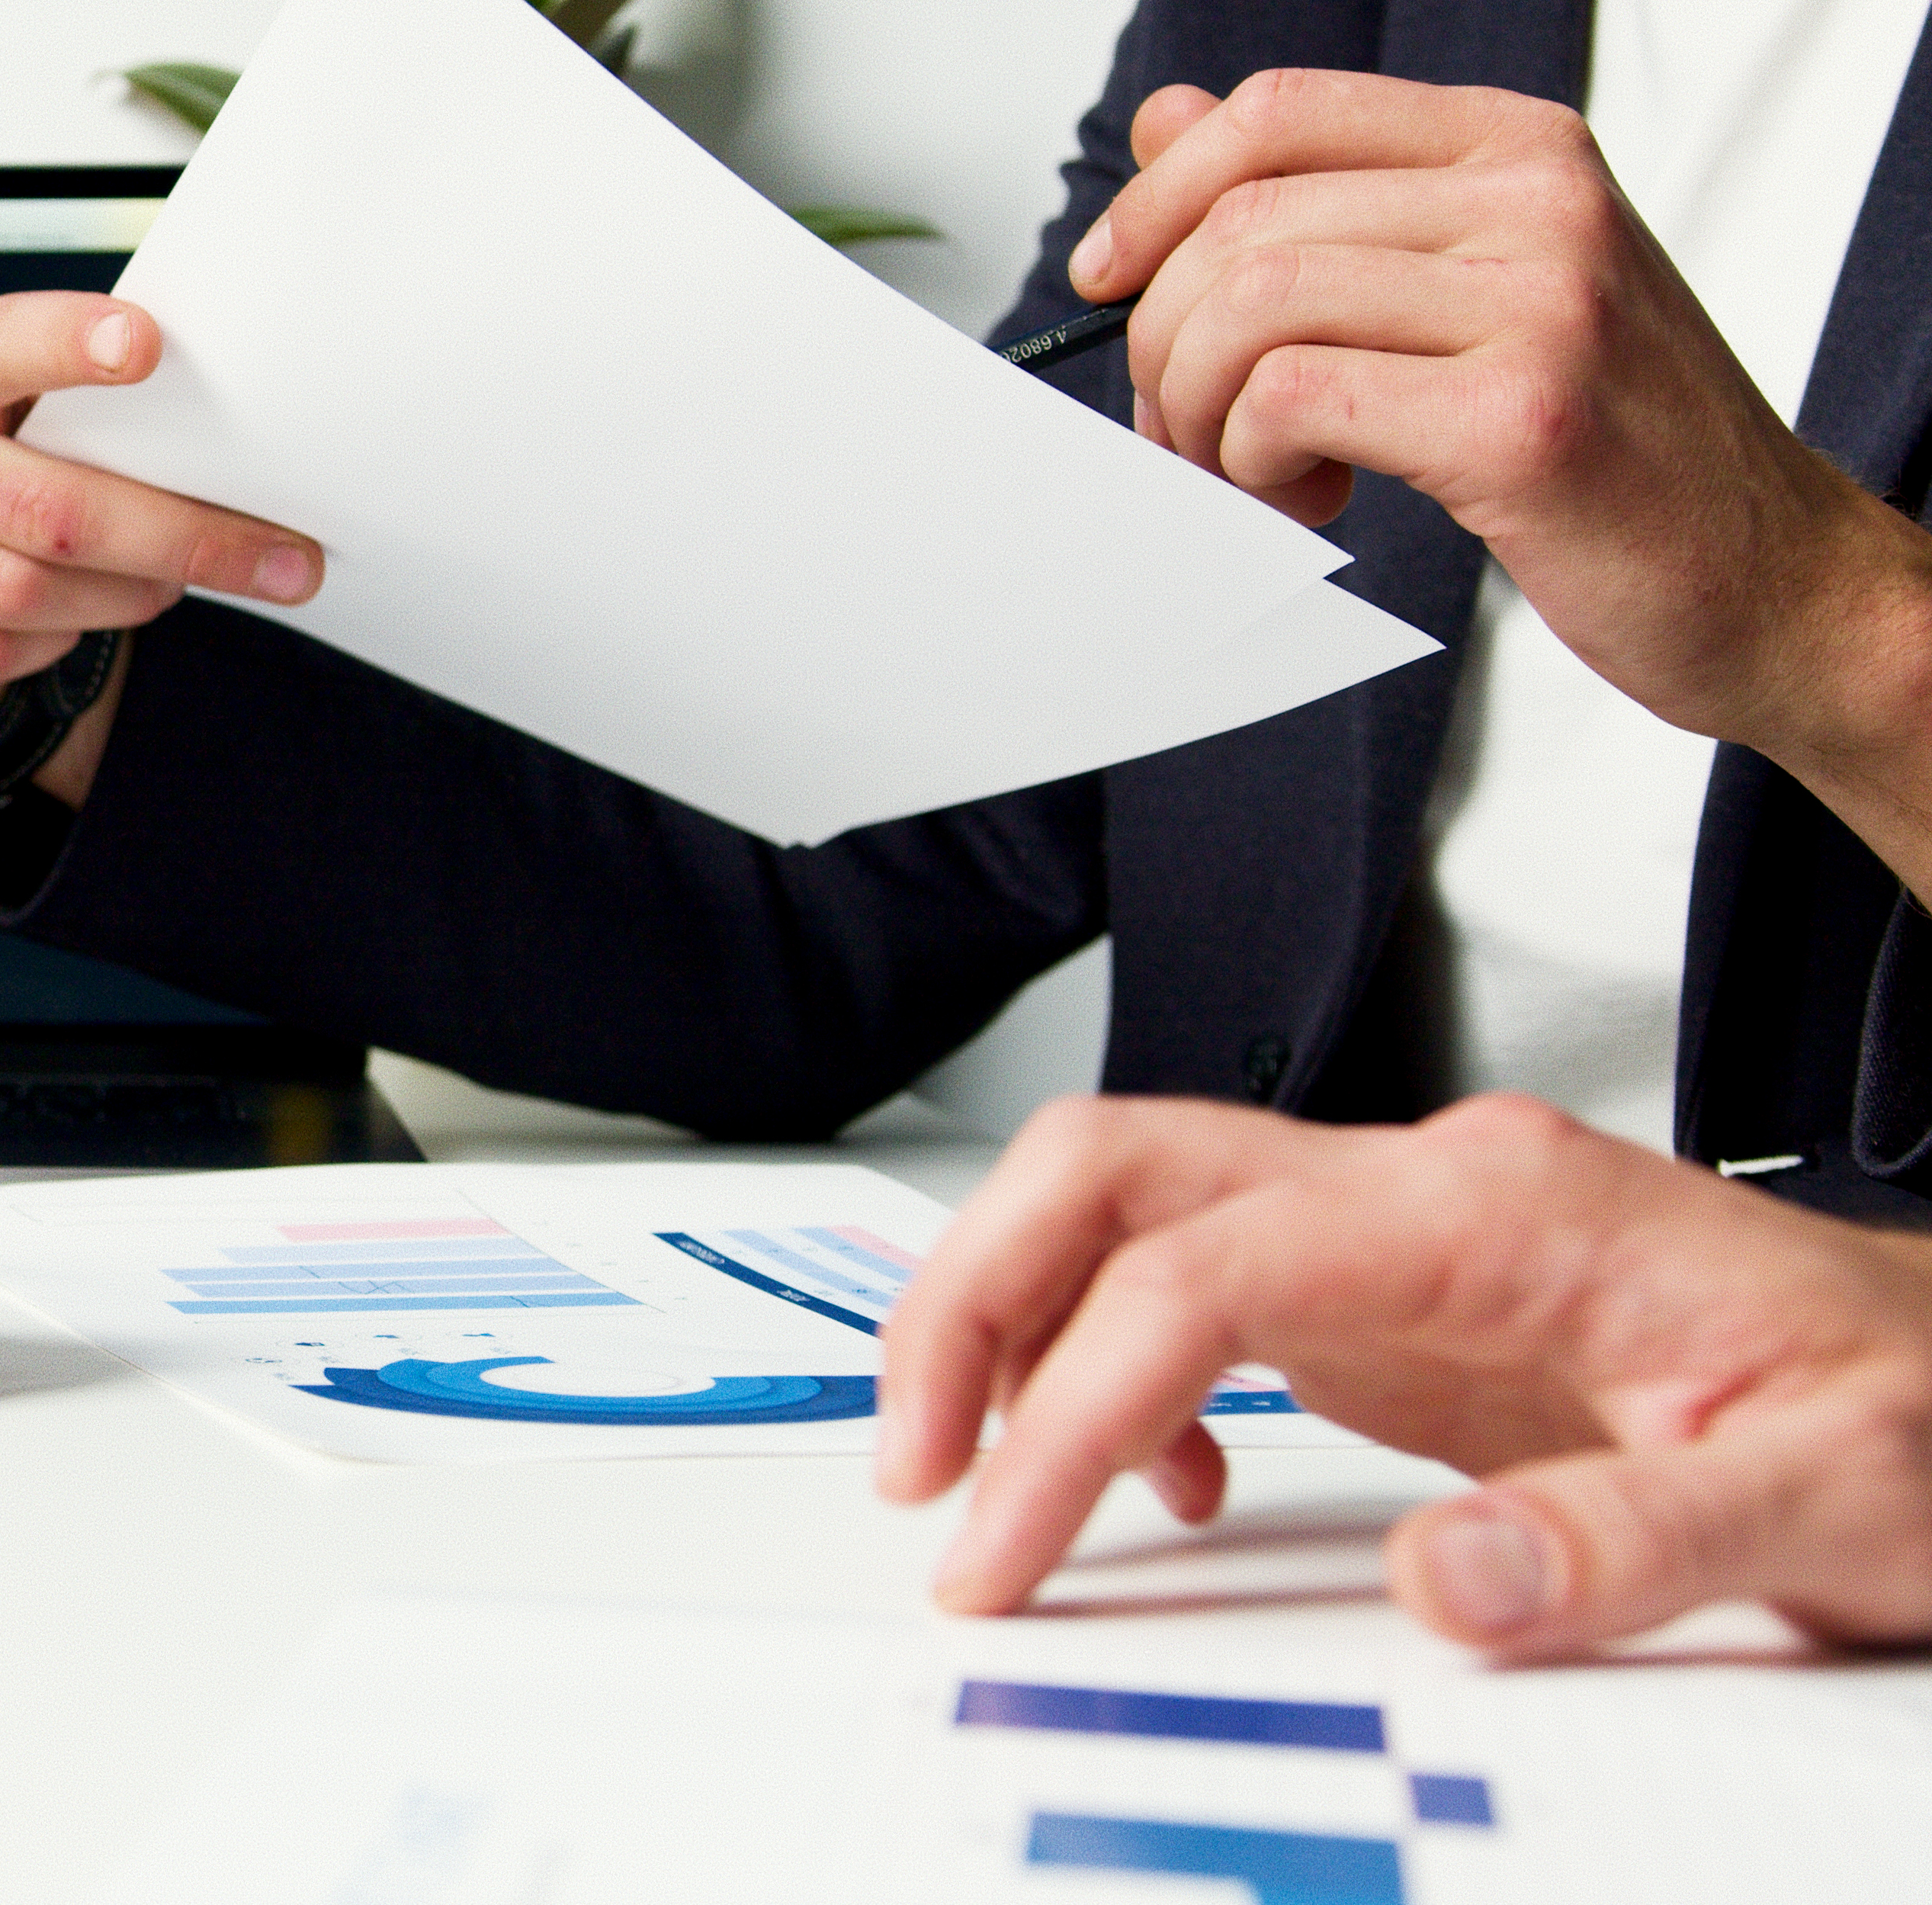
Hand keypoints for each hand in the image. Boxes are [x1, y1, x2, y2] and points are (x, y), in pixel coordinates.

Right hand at [0, 293, 320, 805]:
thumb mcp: (1, 407)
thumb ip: (76, 401)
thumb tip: (227, 426)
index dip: (67, 343)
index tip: (145, 345)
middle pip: (44, 505)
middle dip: (179, 536)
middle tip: (274, 557)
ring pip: (20, 594)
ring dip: (120, 599)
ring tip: (165, 587)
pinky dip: (48, 645)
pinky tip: (68, 622)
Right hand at [879, 1093, 1931, 1656]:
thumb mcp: (1833, 1495)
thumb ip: (1633, 1543)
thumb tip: (1432, 1584)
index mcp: (1503, 1211)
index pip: (1204, 1265)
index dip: (1070, 1396)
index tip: (1008, 1533)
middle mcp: (1428, 1193)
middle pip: (1113, 1170)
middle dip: (972, 1304)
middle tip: (920, 1467)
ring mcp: (1400, 1236)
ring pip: (1122, 1209)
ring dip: (1012, 1325)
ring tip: (978, 1473)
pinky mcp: (1394, 1299)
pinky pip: (1188, 1286)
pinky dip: (1116, 1374)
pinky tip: (1161, 1479)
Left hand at [1077, 71, 1931, 756]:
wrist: (1769, 579)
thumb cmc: (1612, 444)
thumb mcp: (1471, 290)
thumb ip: (1325, 201)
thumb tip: (1168, 120)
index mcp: (1521, 147)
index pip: (1280, 112)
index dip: (1159, 195)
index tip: (1110, 277)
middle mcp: (1540, 202)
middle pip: (1244, 220)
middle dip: (1169, 338)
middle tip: (1192, 426)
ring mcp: (1542, 304)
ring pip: (1252, 307)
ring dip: (1206, 410)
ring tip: (1254, 470)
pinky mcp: (1522, 419)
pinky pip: (1292, 399)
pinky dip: (1256, 462)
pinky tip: (1315, 496)